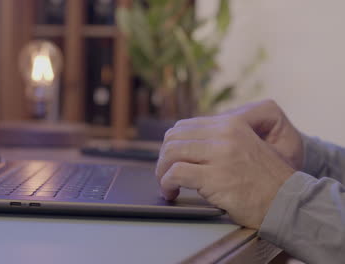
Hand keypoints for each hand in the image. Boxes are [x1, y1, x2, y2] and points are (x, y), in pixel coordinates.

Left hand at [156, 100, 296, 228]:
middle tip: (166, 173)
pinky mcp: (215, 177)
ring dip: (162, 170)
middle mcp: (224, 134)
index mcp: (231, 124)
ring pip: (171, 153)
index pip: (186, 126)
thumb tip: (188, 143)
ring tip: (167, 184)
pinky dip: (167, 184)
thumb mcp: (246, 145)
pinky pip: (176, 173)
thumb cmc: (266, 179)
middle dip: (164, 156)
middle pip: (174, 137)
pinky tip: (171, 192)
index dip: (173, 143)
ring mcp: (219, 155)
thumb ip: (221, 140)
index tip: (172, 159)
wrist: (288, 201)